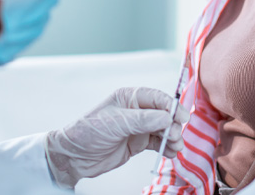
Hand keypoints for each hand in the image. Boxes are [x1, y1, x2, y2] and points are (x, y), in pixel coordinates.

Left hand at [44, 87, 188, 188]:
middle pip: (163, 114)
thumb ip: (142, 120)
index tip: (181, 117)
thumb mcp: (115, 123)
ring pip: (163, 129)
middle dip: (172, 124)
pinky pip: (157, 143)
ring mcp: (137, 127)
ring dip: (172, 137)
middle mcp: (135, 111)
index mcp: (128, 98)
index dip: (171, 106)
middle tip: (175, 135)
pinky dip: (166, 147)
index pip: (156, 98)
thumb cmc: (87, 132)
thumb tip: (167, 117)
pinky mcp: (137, 143)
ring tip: (175, 147)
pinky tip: (170, 152)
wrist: (73, 157)